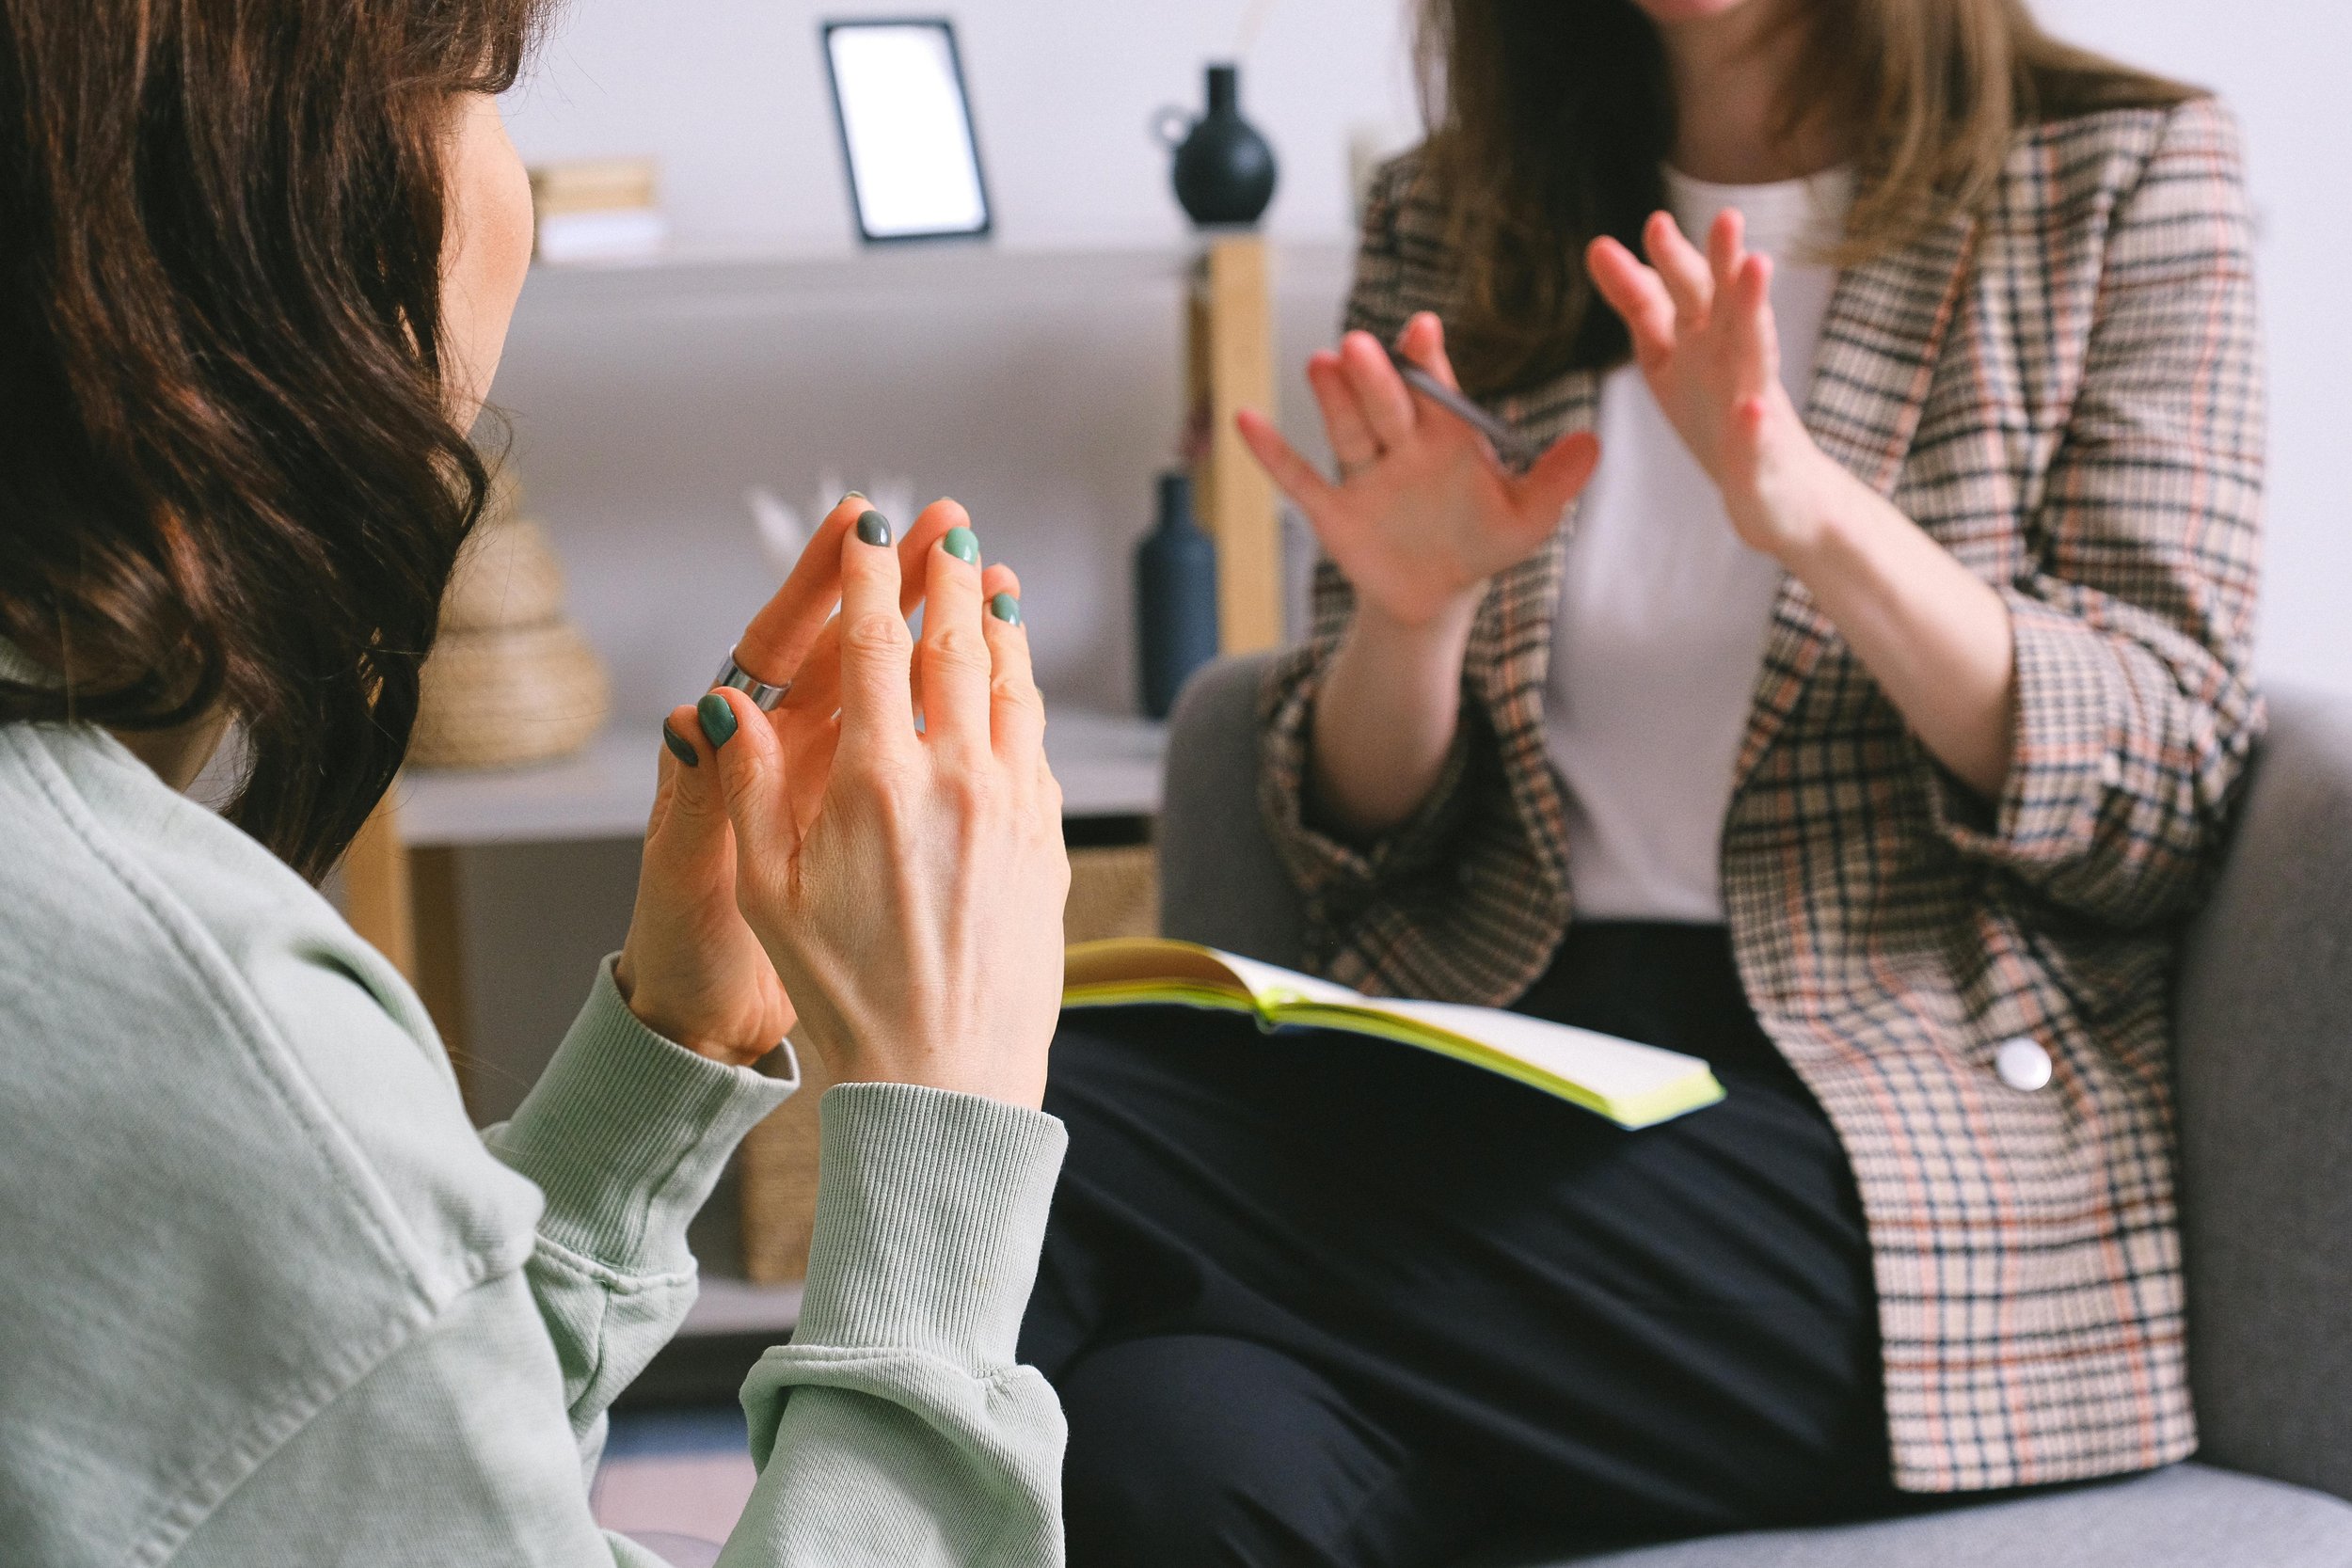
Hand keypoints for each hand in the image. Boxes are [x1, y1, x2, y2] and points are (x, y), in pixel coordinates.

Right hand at [706, 502, 1068, 1108]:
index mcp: (875, 784)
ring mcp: (1014, 808)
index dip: (871, 575)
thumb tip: (721, 703)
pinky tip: (1018, 688)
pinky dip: (1026, 698)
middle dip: (949, 580)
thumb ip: (747, 788)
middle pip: (957, 648)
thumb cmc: (845, 995)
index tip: (871, 526)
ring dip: (1001, 627)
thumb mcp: (767, 895)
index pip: (873, 646)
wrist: (947, 1078)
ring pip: (1013, 689)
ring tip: (996, 585)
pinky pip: (1038, 746)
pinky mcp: (1049, 842)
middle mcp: (956, 780)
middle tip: (950, 531)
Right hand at [1237, 313, 1599, 629]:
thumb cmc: (1483, 543)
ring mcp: (1364, 474)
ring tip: (1321, 363)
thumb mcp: (1528, 517)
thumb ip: (1556, 480)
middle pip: (1386, 404)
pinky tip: (1246, 420)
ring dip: (1332, 399)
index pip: (1435, 389)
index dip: (1427, 360)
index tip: (1422, 330)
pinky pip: (1299, 479)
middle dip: (1376, 377)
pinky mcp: (1333, 510)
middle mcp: (1401, 443)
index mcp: (1447, 435)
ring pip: (1347, 430)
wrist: (1438, 595)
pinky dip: (1272, 453)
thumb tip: (1595, 443)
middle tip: (1363, 346)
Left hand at [1586, 209, 1850, 560]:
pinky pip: (1757, 442)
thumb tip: (1599, 245)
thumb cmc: (1718, 414)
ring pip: (1757, 353)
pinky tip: (1750, 413)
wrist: (1777, 493)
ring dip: (1756, 313)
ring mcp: (1753, 405)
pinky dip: (1754, 428)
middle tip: (1727, 218)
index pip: (1685, 292)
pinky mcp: (1762, 458)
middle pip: (1727, 306)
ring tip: (1758, 268)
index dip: (1669, 261)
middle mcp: (1734, 359)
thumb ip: (1640, 302)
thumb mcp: (1668, 354)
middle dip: (1725, 263)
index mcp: (1706, 337)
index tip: (1653, 225)